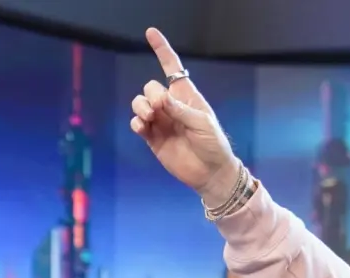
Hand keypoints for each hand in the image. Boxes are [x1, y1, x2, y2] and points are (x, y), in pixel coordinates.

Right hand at [129, 28, 242, 205]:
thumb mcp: (202, 122)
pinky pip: (137, 124)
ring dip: (141, 107)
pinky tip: (142, 127)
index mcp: (186, 96)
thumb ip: (180, 109)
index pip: (172, 68)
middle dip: (151, 94)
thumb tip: (159, 100)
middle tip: (160, 107)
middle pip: (150, 87)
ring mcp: (161, 121)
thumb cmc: (213, 144)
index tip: (151, 32)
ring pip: (139, 104)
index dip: (161, 49)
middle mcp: (171, 105)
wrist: (210, 172)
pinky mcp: (153, 138)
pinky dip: (136, 123)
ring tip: (150, 117)